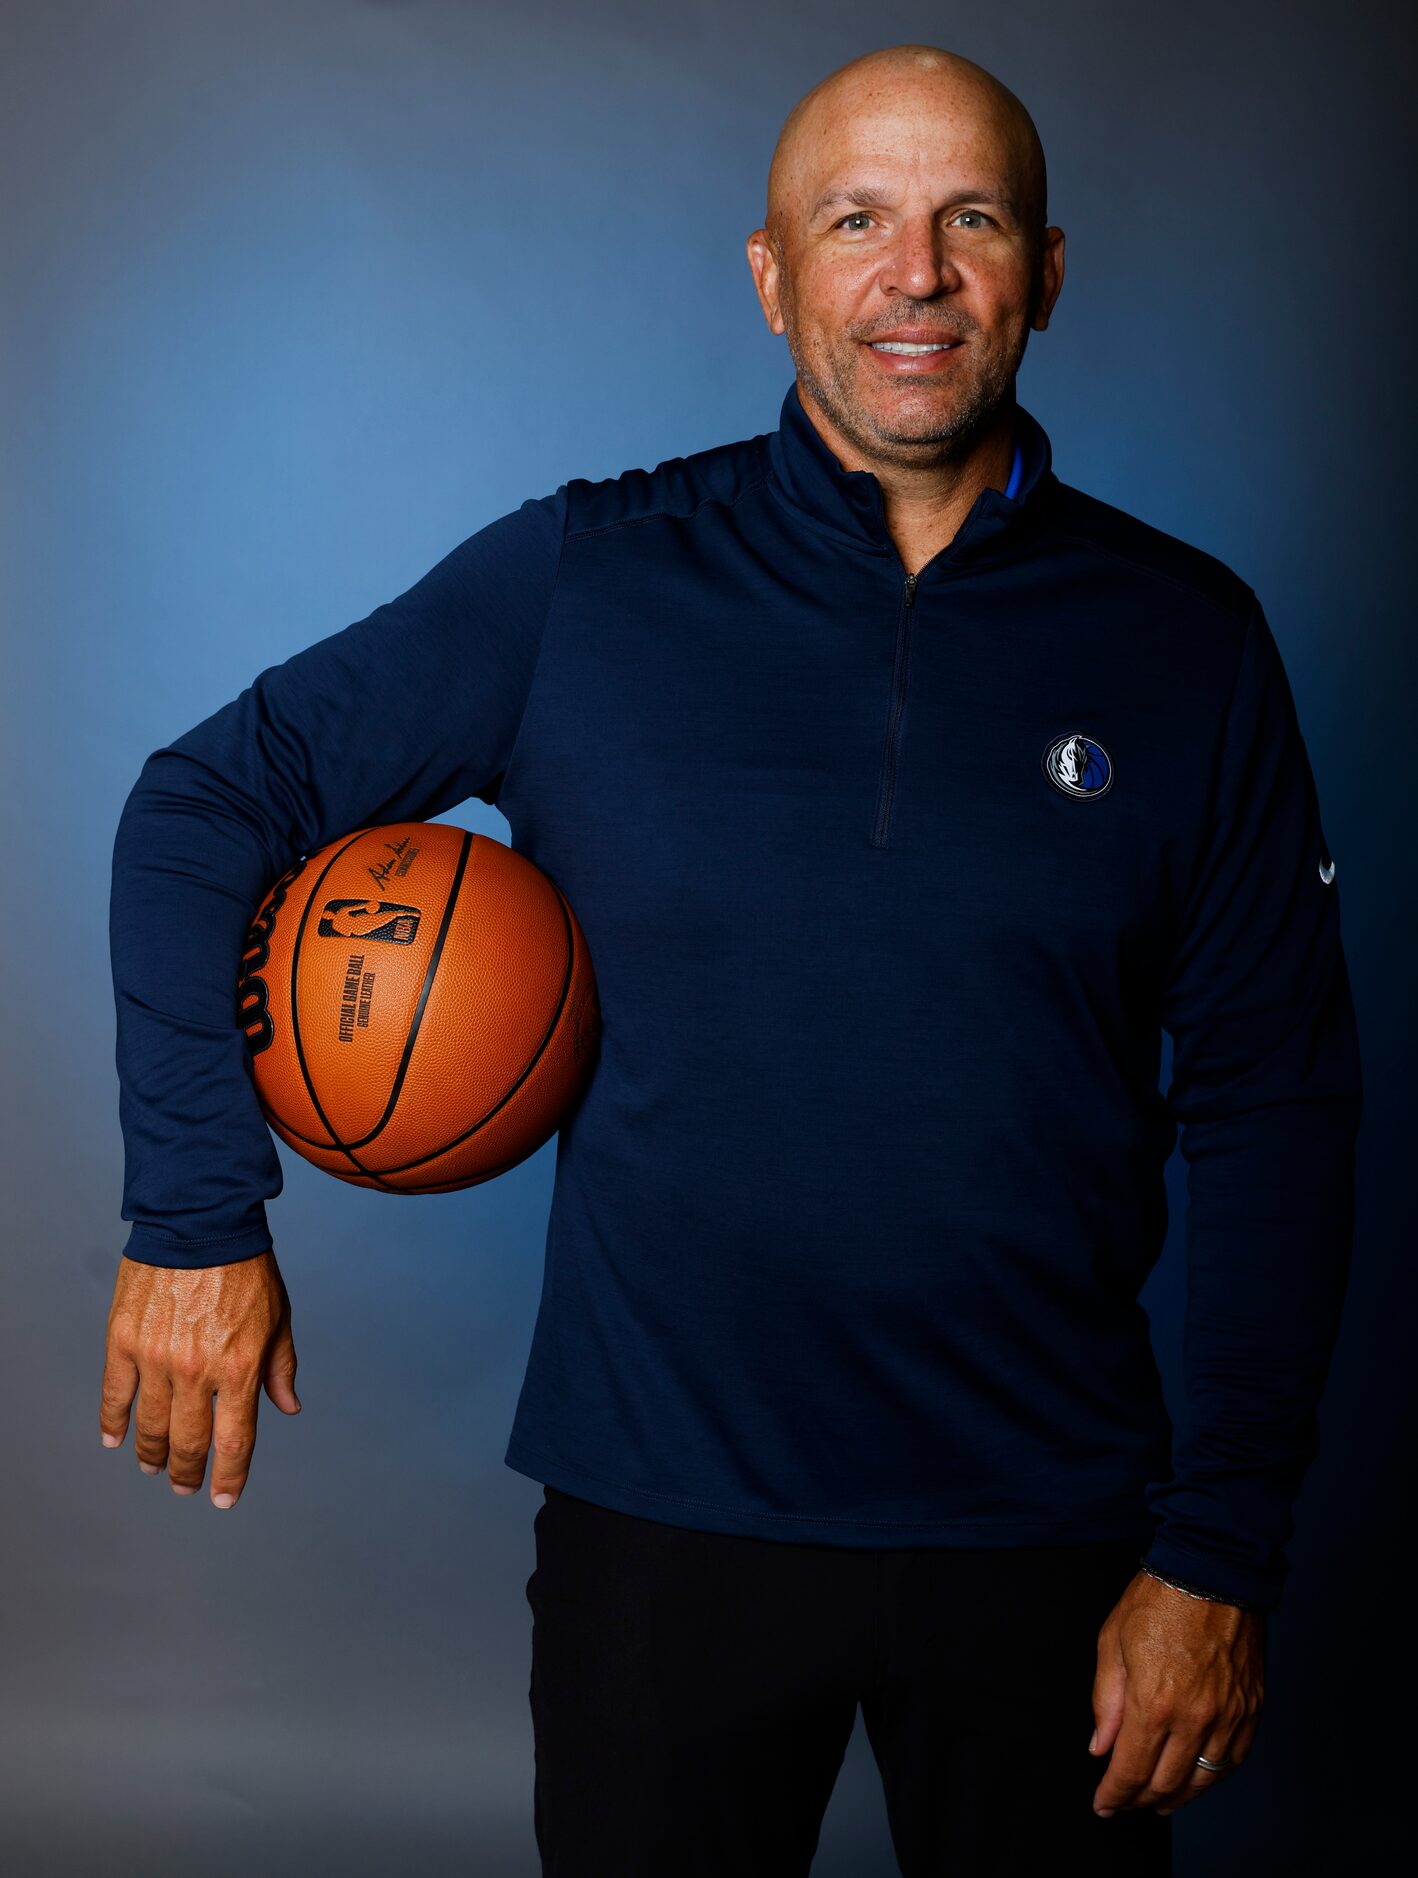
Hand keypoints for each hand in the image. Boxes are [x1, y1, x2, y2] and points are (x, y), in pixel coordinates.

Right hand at [99, 1248, 300, 1508]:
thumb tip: (288, 1407)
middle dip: (188, 1472)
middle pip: (189, 1443)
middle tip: (185, 1486)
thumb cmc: (246, 1267)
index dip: (229, 1478)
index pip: (234, 1442)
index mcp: (239, 1368)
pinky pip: (115, 1395)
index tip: (224, 1499)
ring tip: (155, 1467)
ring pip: (151, 1426)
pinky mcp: (124, 1341)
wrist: (201, 1223)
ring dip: (153, 1454)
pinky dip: (112, 1422)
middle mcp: (197, 1372)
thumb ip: (280, 1367)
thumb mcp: (278, 1317)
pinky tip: (115, 1439)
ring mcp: (156, 1359)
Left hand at [1089, 1569, 1264, 1816]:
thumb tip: (1101, 1747)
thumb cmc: (1158, 1599)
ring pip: (1203, 1781)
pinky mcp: (1251, 1709)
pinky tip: (1196, 1777)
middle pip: (1165, 1784)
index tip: (1104, 1804)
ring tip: (1158, 1801)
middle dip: (1140, 1800)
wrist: (1212, 1570)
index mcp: (1153, 1703)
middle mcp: (1194, 1719)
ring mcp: (1227, 1716)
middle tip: (1125, 1802)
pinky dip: (1212, 1777)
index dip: (1114, 1795)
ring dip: (1177, 1797)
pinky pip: (1232, 1760)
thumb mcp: (1112, 1643)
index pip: (1130, 1771)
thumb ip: (1106, 1702)